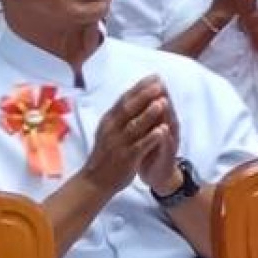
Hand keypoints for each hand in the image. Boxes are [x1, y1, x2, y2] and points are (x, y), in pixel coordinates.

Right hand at [88, 78, 179, 194]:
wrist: (95, 181)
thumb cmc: (106, 153)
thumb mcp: (108, 130)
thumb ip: (119, 115)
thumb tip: (133, 95)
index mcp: (108, 121)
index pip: (123, 100)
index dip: (139, 87)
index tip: (153, 76)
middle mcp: (111, 129)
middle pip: (128, 109)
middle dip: (144, 95)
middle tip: (158, 83)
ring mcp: (119, 144)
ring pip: (134, 126)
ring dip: (149, 113)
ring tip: (162, 102)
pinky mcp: (126, 158)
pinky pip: (140, 146)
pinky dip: (151, 137)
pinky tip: (162, 130)